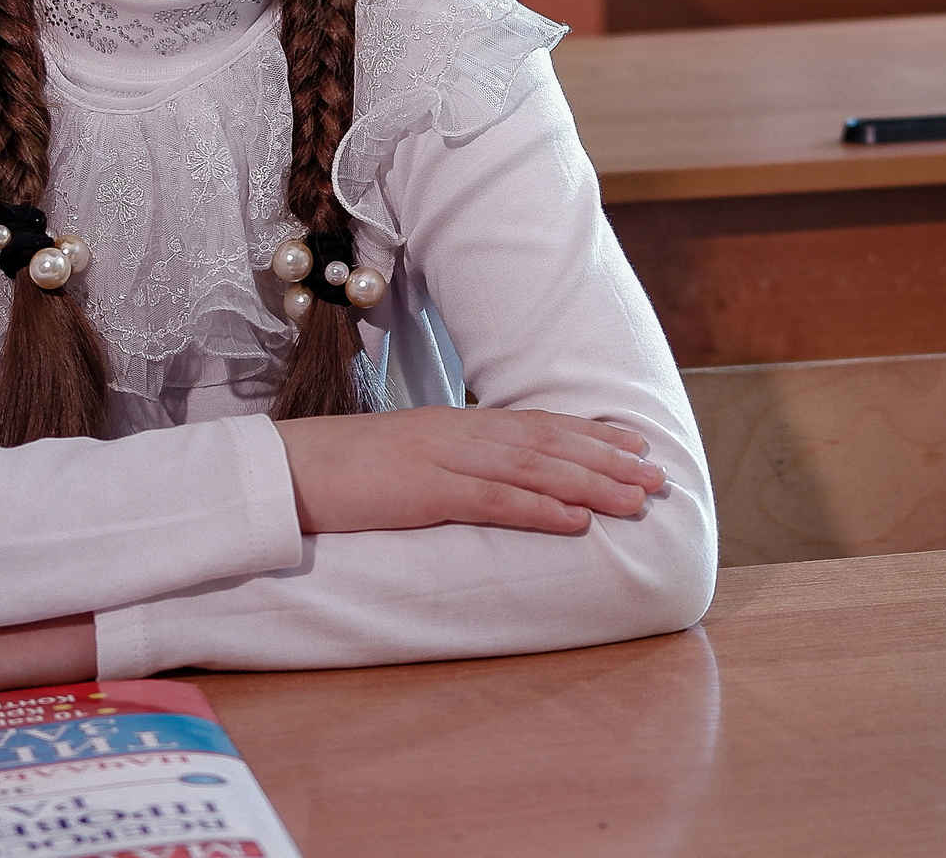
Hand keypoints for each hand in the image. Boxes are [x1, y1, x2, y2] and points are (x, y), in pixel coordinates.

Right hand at [276, 407, 665, 535]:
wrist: (286, 468)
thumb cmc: (345, 471)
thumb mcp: (410, 459)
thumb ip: (453, 463)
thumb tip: (494, 480)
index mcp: (457, 424)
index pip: (538, 424)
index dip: (592, 434)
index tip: (637, 445)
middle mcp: (459, 432)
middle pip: (550, 442)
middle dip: (609, 460)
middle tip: (659, 476)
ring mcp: (443, 458)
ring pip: (534, 467)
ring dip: (591, 484)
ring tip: (636, 500)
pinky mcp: (424, 490)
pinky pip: (492, 499)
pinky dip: (540, 508)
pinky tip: (575, 521)